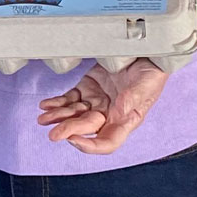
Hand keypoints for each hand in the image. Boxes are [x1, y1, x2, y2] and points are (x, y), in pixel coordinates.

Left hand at [36, 57, 170, 155]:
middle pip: (86, 127)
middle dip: (69, 130)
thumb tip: (117, 113)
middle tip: (53, 133)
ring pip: (74, 114)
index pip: (107, 142)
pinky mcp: (87, 88)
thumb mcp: (147, 85)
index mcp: (125, 119)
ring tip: (43, 118)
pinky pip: (69, 99)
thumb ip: (132, 100)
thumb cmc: (152, 71)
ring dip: (58, 117)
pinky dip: (57, 103)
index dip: (90, 145)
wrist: (146, 50)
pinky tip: (46, 105)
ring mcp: (96, 101)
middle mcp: (109, 114)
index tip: (75, 140)